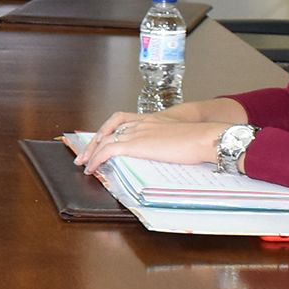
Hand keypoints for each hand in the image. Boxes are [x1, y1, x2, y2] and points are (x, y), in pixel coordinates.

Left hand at [75, 112, 233, 175]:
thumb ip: (168, 143)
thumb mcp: (179, 137)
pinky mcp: (135, 144)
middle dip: (93, 143)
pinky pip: (107, 151)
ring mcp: (137, 132)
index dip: (107, 131)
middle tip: (84, 155)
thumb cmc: (199, 140)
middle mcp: (140, 123)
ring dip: (91, 152)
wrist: (204, 137)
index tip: (99, 141)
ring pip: (104, 140)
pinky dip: (96, 159)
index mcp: (150, 119)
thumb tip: (167, 155)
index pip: (120, 120)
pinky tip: (92, 169)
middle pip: (108, 129)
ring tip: (85, 164)